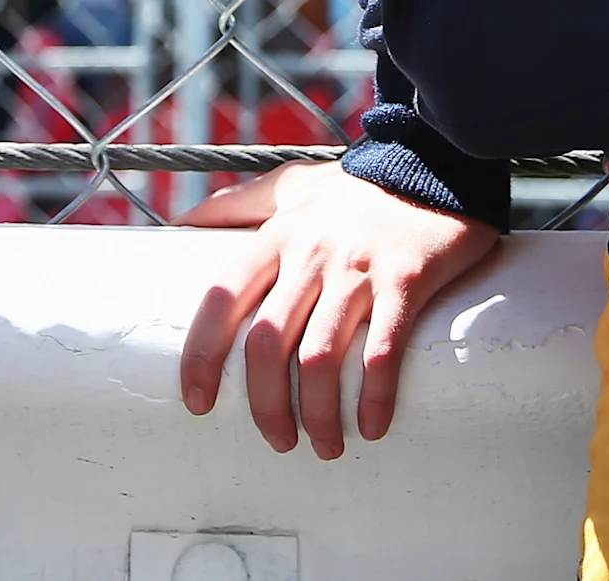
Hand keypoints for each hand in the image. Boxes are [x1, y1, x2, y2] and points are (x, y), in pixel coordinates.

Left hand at [178, 161, 500, 457]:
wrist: (434, 163)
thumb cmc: (354, 187)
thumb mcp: (288, 185)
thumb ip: (235, 205)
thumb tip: (174, 226)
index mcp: (277, 234)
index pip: (222, 298)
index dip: (202, 355)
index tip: (198, 401)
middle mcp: (311, 253)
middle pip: (268, 343)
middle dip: (265, 405)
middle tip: (276, 440)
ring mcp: (358, 270)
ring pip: (320, 359)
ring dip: (318, 415)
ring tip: (325, 445)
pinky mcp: (406, 282)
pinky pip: (383, 354)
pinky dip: (374, 400)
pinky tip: (372, 427)